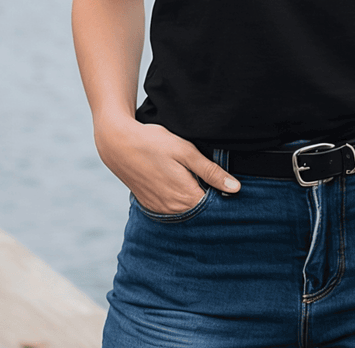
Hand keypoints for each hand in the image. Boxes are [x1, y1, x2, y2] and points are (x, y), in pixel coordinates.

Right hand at [94, 117, 240, 213]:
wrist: (118, 144)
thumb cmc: (154, 143)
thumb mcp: (186, 151)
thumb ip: (211, 171)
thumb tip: (235, 188)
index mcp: (185, 197)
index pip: (214, 208)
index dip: (224, 198)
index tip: (232, 189)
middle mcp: (172, 209)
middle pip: (201, 212)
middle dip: (211, 200)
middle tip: (217, 182)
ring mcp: (160, 209)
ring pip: (187, 211)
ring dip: (196, 200)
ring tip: (198, 180)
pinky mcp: (151, 205)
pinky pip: (172, 209)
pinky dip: (180, 201)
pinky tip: (182, 185)